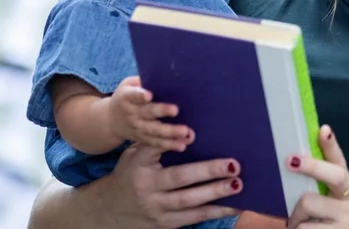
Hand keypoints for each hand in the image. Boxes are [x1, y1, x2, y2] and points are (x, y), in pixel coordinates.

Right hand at [102, 141, 243, 228]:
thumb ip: (155, 144)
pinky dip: (216, 211)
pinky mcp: (166, 224)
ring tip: (238, 185)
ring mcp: (157, 209)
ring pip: (189, 202)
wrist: (110, 211)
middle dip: (207, 171)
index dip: (170, 141)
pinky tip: (235, 205)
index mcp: (139, 165)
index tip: (191, 133)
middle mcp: (147, 188)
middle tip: (232, 164)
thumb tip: (188, 129)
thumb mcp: (134, 156)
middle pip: (178, 178)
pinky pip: (195, 218)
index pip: (153, 149)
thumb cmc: (130, 174)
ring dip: (216, 194)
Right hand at [108, 76, 192, 151]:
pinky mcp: (142, 138)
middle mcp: (132, 114)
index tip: (148, 95)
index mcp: (127, 97)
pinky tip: (182, 145)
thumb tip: (161, 76)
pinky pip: (156, 143)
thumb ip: (142, 82)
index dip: (141, 96)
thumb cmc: (126, 97)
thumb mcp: (128, 85)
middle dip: (161, 111)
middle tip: (176, 110)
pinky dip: (169, 145)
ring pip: (154, 131)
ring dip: (169, 132)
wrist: (111, 120)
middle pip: (147, 113)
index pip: (134, 96)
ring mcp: (137, 128)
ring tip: (184, 132)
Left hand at [285, 125, 348, 228]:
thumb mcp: (341, 192)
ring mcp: (344, 224)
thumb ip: (324, 175)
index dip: (330, 146)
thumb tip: (296, 155)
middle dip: (297, 210)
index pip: (338, 163)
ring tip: (305, 226)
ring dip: (298, 225)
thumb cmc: (346, 211)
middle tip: (297, 214)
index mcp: (347, 185)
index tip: (323, 131)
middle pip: (308, 201)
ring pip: (304, 224)